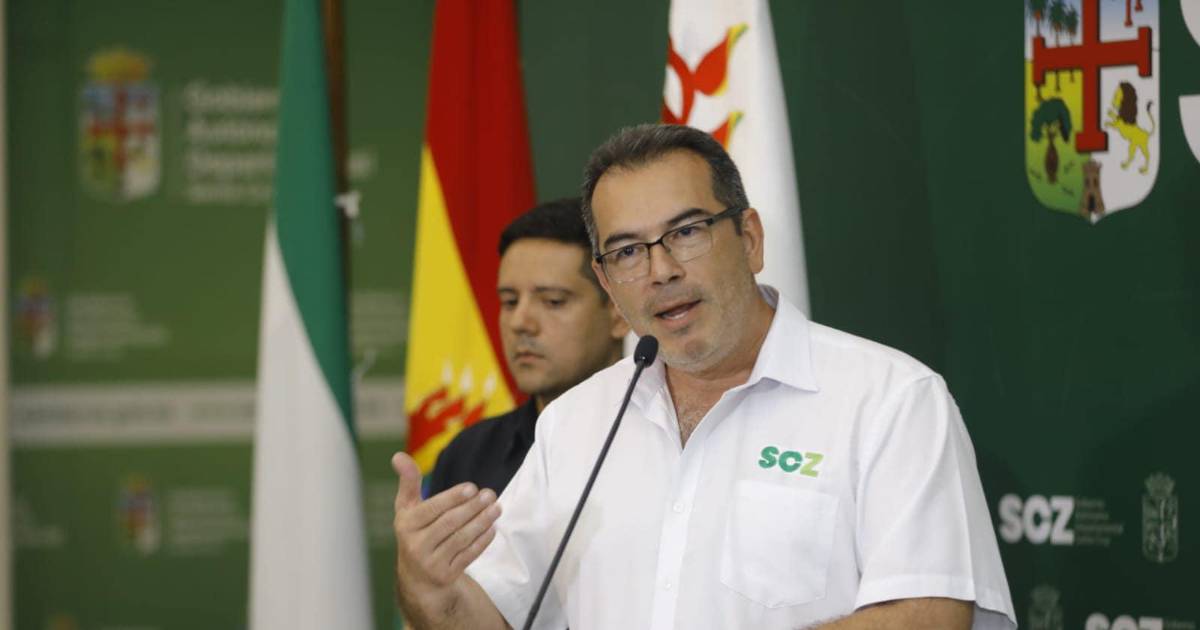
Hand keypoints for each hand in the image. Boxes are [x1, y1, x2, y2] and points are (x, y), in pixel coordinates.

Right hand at [392, 452, 500, 590]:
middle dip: (472, 507)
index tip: (472, 487)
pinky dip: (481, 541)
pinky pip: (467, 556)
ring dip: (481, 522)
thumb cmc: (415, 531)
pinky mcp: (445, 576)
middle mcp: (415, 545)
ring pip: (460, 539)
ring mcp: (430, 563)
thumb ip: (408, 482)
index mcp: (406, 525)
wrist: (417, 577)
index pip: (432, 509)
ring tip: (496, 507)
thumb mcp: (407, 508)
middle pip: (449, 523)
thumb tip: (398, 455)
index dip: (452, 498)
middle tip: (490, 494)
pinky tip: (492, 527)